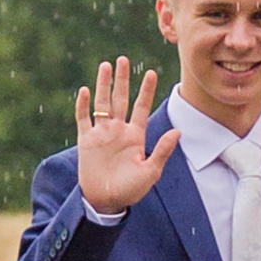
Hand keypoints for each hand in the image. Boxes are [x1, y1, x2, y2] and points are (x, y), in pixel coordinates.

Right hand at [73, 59, 179, 212]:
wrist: (106, 202)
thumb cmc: (131, 190)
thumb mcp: (150, 172)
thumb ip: (162, 150)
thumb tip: (178, 131)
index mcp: (135, 135)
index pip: (141, 107)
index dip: (146, 90)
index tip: (152, 73)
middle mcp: (118, 130)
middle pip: (120, 98)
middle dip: (122, 79)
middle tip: (123, 59)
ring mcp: (101, 134)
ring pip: (102, 103)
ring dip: (103, 85)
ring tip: (105, 66)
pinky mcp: (86, 141)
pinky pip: (83, 119)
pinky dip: (83, 105)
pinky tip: (84, 91)